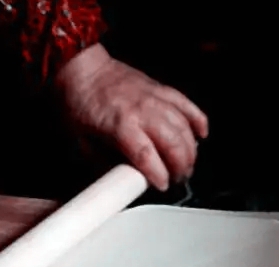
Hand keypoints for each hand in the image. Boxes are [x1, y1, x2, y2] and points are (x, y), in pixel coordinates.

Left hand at [55, 44, 208, 190]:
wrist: (80, 68)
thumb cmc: (77, 104)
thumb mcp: (81, 142)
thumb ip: (103, 164)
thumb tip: (120, 182)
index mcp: (119, 125)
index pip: (147, 156)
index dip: (159, 175)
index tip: (162, 186)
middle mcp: (142, 110)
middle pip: (173, 143)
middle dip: (180, 167)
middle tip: (177, 179)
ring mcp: (154, 98)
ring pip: (184, 127)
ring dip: (190, 150)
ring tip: (186, 165)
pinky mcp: (161, 89)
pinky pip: (187, 105)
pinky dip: (198, 121)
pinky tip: (201, 136)